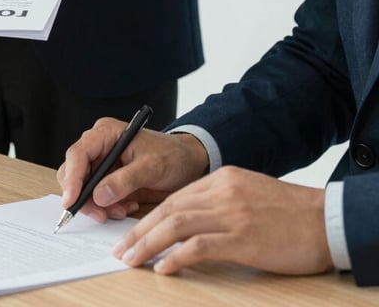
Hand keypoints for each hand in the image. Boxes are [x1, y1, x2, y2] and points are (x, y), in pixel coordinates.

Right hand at [57, 117, 208, 221]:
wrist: (188, 164)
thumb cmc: (173, 156)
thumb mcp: (152, 167)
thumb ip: (124, 180)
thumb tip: (99, 196)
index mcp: (105, 134)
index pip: (78, 154)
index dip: (72, 178)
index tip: (71, 201)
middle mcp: (98, 147)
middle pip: (74, 173)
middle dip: (84, 197)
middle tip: (100, 214)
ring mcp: (101, 164)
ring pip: (82, 189)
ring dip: (98, 205)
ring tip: (121, 210)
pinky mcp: (107, 180)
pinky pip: (96, 198)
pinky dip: (107, 207)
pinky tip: (126, 206)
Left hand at [115, 166, 332, 275]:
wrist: (325, 220)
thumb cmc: (288, 212)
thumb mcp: (247, 193)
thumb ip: (217, 201)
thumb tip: (184, 221)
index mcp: (221, 179)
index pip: (173, 197)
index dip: (147, 217)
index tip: (131, 234)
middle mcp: (222, 192)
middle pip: (168, 209)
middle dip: (139, 231)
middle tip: (121, 250)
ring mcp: (231, 214)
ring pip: (176, 225)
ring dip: (148, 243)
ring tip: (131, 259)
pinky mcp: (243, 239)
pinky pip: (199, 246)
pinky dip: (176, 257)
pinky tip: (163, 268)